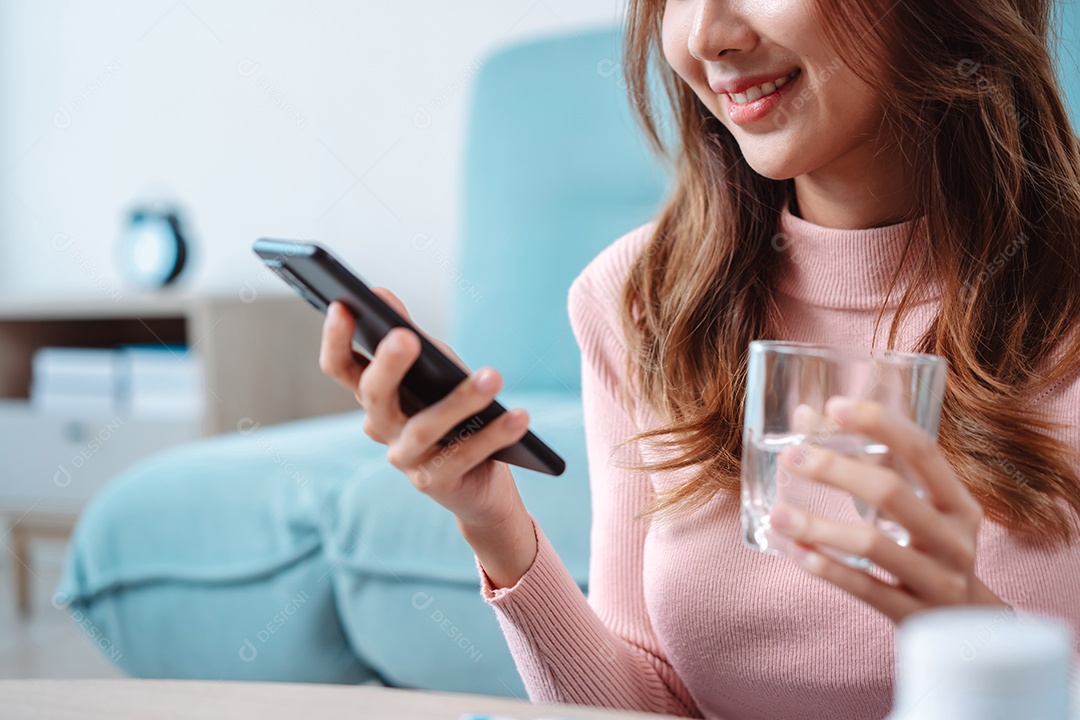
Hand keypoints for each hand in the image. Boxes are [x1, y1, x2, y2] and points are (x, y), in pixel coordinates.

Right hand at [318, 291, 532, 540]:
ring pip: (425, 427)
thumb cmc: (453, 414)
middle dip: (389, 365)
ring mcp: (404, 458)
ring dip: (461, 401)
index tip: (341, 305)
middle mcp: (380, 427)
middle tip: (405, 337)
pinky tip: (519, 415)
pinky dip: (494, 434)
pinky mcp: (434, 482)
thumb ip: (409, 336)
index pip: (341, 367)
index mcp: (373, 396)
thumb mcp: (433, 370)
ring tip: (493, 376)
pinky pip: (464, 455)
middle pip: (374, 395)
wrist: (478, 483)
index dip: (335, 339)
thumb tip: (380, 294)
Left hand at [769, 396, 1005, 622]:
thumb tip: (806, 416)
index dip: (881, 424)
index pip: (923, 452)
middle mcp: (954, 538)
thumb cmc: (928, 549)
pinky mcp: (912, 613)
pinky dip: (829, 568)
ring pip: (873, 544)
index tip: (836, 404)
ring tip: (778, 513)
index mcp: (958, 503)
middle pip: (891, 493)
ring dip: (819, 526)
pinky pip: (866, 588)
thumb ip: (866, 463)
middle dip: (836, 470)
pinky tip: (797, 553)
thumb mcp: (916, 508)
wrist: (966, 626)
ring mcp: (936, 579)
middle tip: (791, 456)